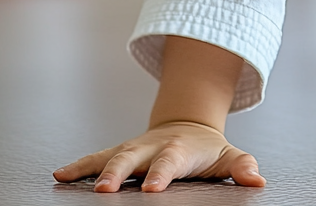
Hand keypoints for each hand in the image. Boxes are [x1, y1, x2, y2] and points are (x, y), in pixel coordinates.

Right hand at [53, 120, 264, 192]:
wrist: (188, 126)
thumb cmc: (207, 149)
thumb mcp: (227, 155)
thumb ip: (240, 166)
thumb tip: (257, 179)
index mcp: (178, 149)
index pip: (170, 162)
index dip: (161, 174)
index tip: (153, 189)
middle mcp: (151, 147)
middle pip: (132, 157)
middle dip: (118, 172)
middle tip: (105, 190)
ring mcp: (133, 148)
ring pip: (109, 156)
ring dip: (91, 168)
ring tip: (69, 179)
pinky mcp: (118, 152)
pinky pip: (95, 158)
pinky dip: (78, 165)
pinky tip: (58, 175)